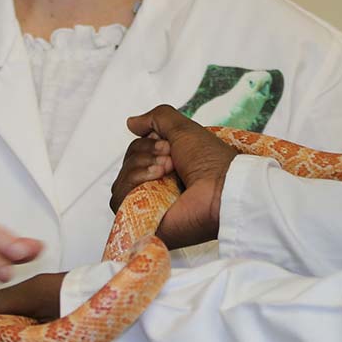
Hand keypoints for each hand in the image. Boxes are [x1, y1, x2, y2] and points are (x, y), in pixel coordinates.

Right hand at [125, 106, 238, 247]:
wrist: (223, 188)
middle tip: (171, 159)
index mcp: (167, 171)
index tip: (168, 145)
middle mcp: (157, 189)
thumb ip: (157, 119)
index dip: (147, 144)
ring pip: (120, 181)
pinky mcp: (142, 223)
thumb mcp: (183, 129)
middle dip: (145, 153)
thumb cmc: (210, 160)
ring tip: (167, 168)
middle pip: (126, 166)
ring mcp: (149, 208)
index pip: (136, 154)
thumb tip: (131, 122)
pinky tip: (156, 178)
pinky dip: (134, 181)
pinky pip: (118, 199)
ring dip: (140, 166)